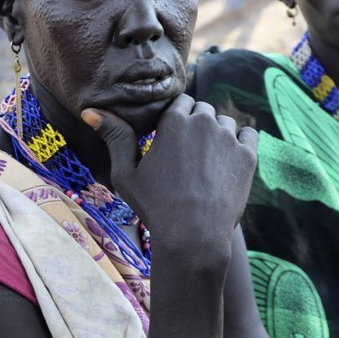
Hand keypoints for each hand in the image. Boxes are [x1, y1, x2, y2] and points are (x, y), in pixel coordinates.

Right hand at [82, 94, 256, 270]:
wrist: (193, 235)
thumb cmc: (154, 205)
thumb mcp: (126, 172)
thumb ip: (115, 137)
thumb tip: (90, 110)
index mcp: (173, 120)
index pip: (179, 102)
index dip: (175, 118)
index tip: (171, 137)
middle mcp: (203, 121)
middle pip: (202, 108)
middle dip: (195, 123)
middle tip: (187, 152)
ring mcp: (228, 137)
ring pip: (224, 121)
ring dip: (217, 132)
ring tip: (206, 159)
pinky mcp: (248, 155)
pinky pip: (248, 133)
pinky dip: (240, 140)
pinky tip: (227, 157)